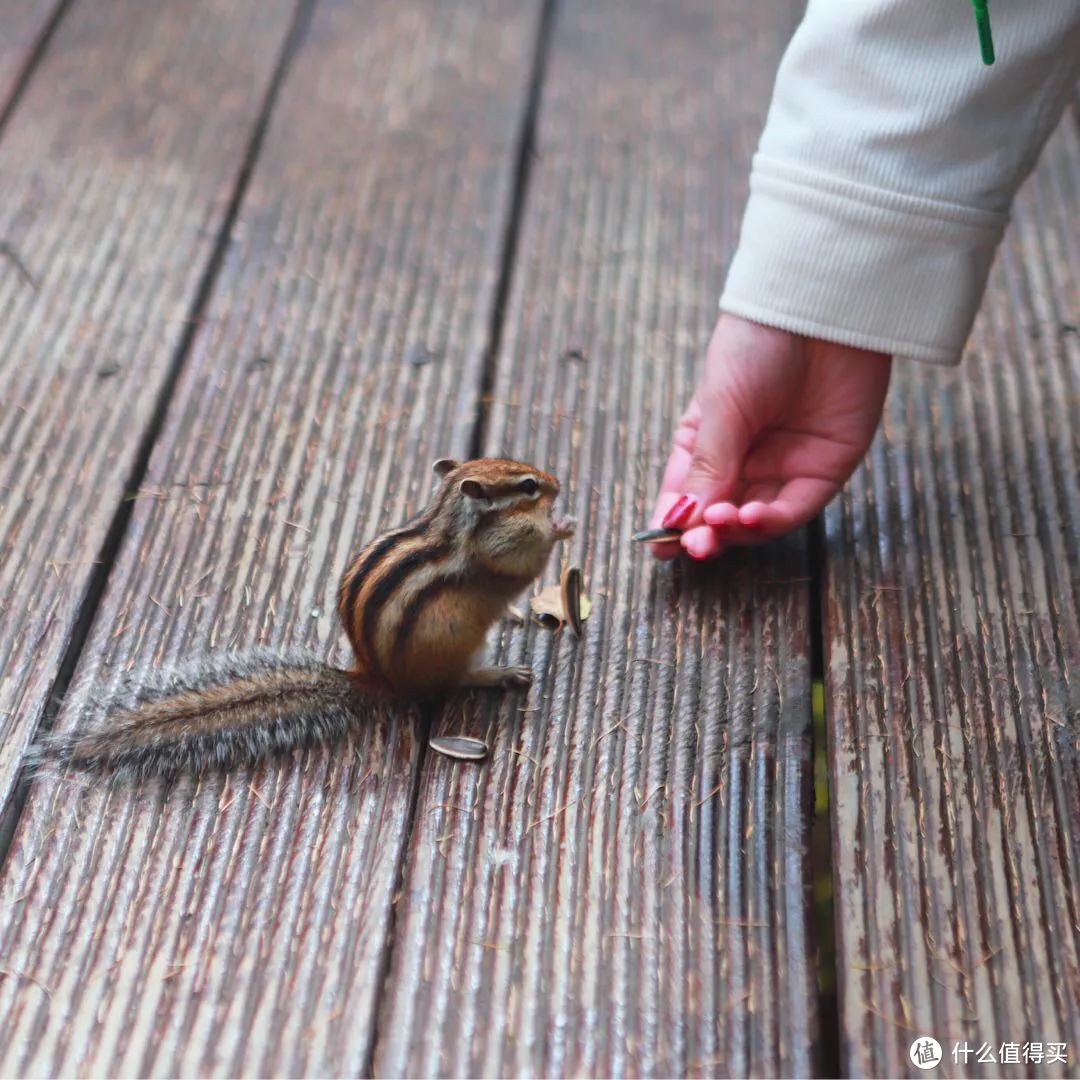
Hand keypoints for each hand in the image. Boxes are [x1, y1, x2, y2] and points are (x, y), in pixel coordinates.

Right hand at [650, 314, 891, 559]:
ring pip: (757, 519)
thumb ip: (709, 466)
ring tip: (723, 523)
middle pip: (721, 513)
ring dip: (737, 530)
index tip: (661, 546)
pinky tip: (751, 516)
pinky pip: (796, 507)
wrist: (821, 306)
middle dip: (705, 534)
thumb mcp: (721, 406)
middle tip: (694, 546)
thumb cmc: (758, 343)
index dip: (674, 522)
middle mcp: (746, 457)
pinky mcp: (826, 467)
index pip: (687, 493)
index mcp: (708, 440)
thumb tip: (687, 521)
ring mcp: (787, 464)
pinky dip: (772, 520)